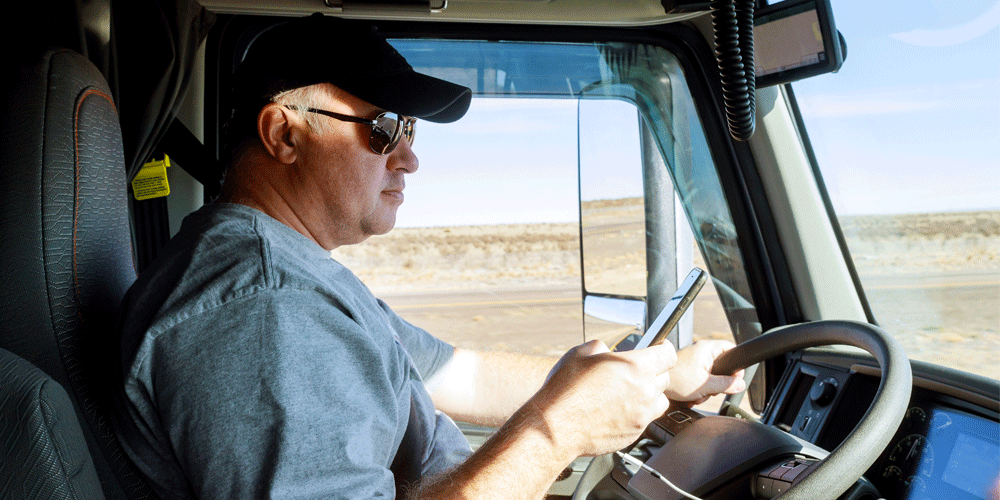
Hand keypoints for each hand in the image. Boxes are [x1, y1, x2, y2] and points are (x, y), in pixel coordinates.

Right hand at [530, 340, 676, 456]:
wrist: (556, 427)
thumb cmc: (566, 391)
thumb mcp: (581, 353)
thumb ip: (602, 348)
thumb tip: (607, 352)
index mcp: (635, 367)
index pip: (668, 354)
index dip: (664, 348)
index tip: (660, 348)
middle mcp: (644, 391)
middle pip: (665, 377)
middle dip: (654, 371)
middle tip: (635, 371)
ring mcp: (641, 414)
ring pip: (660, 400)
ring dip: (650, 393)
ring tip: (629, 392)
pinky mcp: (635, 433)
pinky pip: (646, 418)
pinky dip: (638, 412)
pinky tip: (618, 409)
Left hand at [665, 340, 745, 404]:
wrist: (655, 384)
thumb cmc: (675, 380)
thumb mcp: (706, 385)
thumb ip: (726, 384)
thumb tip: (740, 384)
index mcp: (706, 349)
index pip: (730, 348)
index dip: (735, 365)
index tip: (735, 378)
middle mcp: (700, 351)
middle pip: (721, 365)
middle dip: (717, 383)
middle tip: (711, 390)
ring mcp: (693, 359)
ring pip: (711, 375)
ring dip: (707, 389)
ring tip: (697, 394)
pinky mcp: (687, 368)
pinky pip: (701, 378)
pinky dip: (698, 389)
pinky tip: (691, 395)